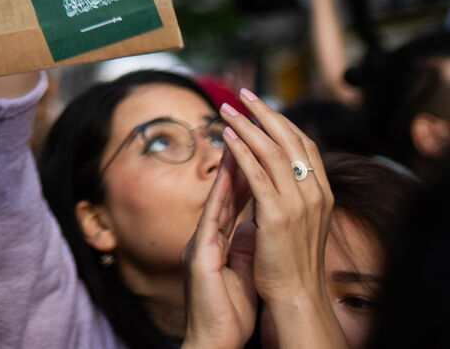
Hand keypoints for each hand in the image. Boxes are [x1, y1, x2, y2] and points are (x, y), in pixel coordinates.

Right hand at [182, 154, 256, 348]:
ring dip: (228, 166)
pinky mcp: (200, 254)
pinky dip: (221, 192)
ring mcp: (200, 243)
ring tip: (239, 136)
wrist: (211, 340)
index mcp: (216, 242)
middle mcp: (206, 237)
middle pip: (225, 191)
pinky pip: (212, 216)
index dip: (246, 171)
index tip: (257, 147)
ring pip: (217, 196)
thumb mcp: (239, 272)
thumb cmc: (227, 314)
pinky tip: (231, 173)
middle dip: (237, 158)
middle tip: (247, 129)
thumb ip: (244, 247)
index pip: (235, 201)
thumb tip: (253, 227)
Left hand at [219, 89, 345, 346]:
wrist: (297, 297)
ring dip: (248, 127)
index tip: (261, 105)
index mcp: (322, 193)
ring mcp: (298, 204)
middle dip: (266, 114)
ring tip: (227, 110)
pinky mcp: (278, 216)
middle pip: (291, 140)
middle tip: (243, 94)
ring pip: (274, 152)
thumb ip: (291, 196)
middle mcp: (315, 194)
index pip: (305, 145)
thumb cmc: (292, 262)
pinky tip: (227, 138)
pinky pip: (258, 175)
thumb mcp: (300, 222)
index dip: (283, 121)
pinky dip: (243, 152)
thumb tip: (272, 174)